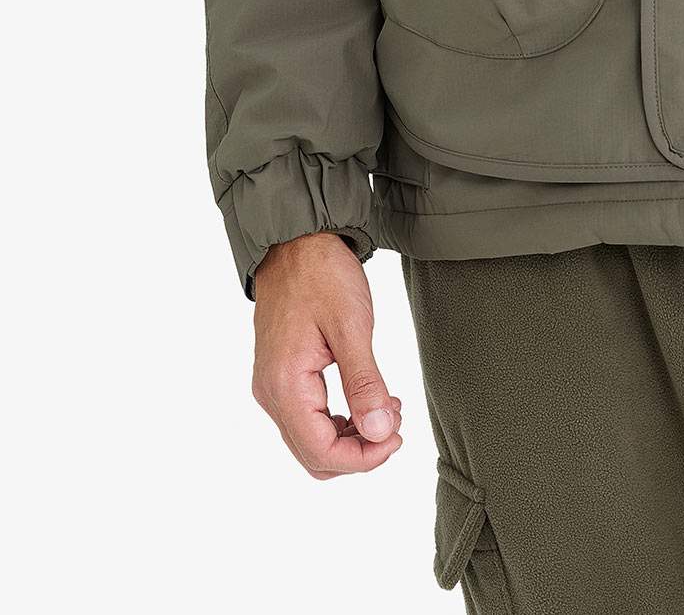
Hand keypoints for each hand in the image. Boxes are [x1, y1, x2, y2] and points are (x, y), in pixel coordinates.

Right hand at [251, 232, 403, 475]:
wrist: (295, 240)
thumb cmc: (322, 274)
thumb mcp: (351, 326)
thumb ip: (364, 383)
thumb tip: (380, 434)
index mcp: (285, 386)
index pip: (321, 452)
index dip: (363, 458)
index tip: (397, 437)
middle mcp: (271, 394)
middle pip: (314, 454)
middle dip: (359, 451)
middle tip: (396, 423)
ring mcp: (273, 386)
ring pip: (310, 440)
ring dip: (351, 437)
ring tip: (388, 407)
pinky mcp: (281, 376)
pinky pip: (307, 418)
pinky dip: (339, 420)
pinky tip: (368, 397)